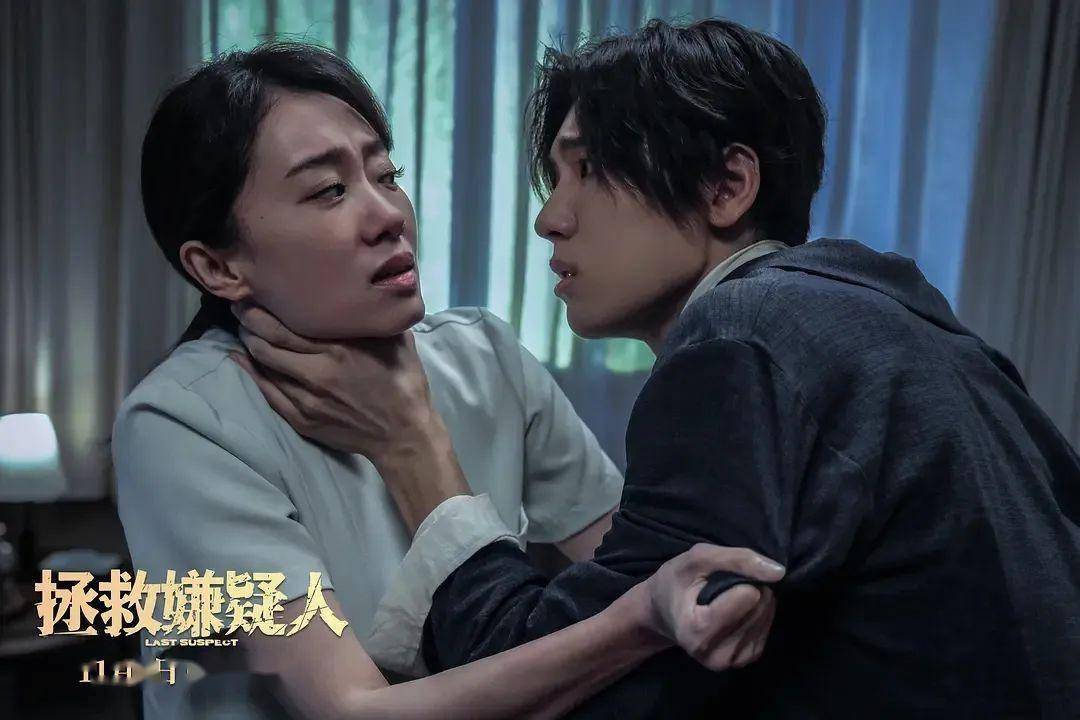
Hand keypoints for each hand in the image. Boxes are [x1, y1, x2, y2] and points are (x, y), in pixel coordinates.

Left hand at [228, 303, 437, 461]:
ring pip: (264, 367)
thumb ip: (374, 316)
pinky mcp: (302, 419)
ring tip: (243, 330)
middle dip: (247, 323)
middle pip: (267, 344)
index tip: (250, 295)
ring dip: (248, 346)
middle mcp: (317, 373)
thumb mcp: (396, 341)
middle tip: (239, 308)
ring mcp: (307, 399)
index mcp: (338, 350)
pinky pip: (268, 393)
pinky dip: (251, 373)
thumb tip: (365, 287)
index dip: (260, 310)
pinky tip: (242, 360)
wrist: (403, 432)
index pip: (283, 326)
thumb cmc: (402, 381)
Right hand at [637, 544, 784, 670]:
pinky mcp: (744, 661)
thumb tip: (779, 572)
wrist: (661, 613)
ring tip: (729, 597)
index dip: (739, 579)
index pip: (748, 597)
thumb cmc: (675, 583)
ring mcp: (731, 662)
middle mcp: (715, 655)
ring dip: (756, 601)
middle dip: (749, 589)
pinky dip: (757, 614)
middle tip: (723, 588)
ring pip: (767, 617)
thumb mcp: (697, 559)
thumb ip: (737, 560)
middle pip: (760, 607)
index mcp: (697, 632)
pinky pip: (767, 629)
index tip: (718, 578)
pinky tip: (738, 610)